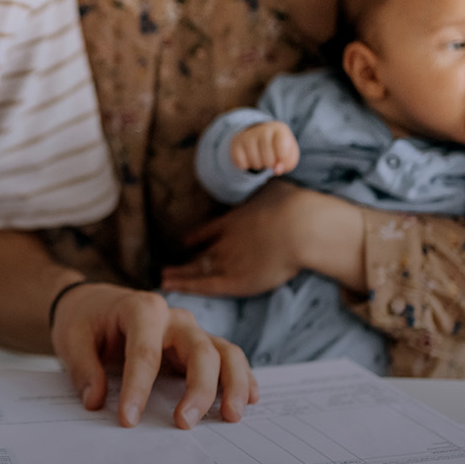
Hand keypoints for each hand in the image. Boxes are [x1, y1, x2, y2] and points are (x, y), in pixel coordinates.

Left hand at [49, 282, 258, 429]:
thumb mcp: (72, 338)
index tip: (128, 420)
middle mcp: (174, 318)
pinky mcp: (198, 346)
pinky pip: (228, 358)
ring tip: (231, 416)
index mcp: (142, 309)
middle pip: (200, 349)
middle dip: (197, 389)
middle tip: (184, 424)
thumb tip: (95, 401)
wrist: (95, 303)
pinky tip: (250, 400)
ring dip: (233, 383)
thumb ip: (82, 369)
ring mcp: (190, 332)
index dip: (137, 388)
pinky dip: (242, 378)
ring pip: (225, 352)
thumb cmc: (85, 320)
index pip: (145, 352)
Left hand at [160, 181, 368, 297]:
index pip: (209, 231)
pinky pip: (205, 285)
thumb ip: (265, 191)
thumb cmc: (291, 206)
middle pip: (201, 254)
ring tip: (165, 279)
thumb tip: (268, 177)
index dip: (197, 237)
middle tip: (168, 268)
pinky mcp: (236, 281)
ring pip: (198, 270)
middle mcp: (226, 241)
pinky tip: (171, 285)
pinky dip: (187, 285)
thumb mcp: (273, 189)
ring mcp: (228, 260)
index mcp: (233, 220)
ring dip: (180, 275)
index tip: (186, 241)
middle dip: (185, 262)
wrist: (299, 228)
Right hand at [229, 120, 300, 175]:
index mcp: (279, 129)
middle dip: (270, 164)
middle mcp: (263, 129)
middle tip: (270, 157)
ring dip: (259, 165)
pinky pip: (242, 164)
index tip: (282, 156)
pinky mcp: (236, 143)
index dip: (283, 158)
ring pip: (255, 163)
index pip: (283, 148)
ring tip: (260, 156)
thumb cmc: (278, 147)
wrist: (258, 135)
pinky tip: (250, 157)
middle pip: (268, 159)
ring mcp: (248, 136)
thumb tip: (276, 169)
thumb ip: (288, 162)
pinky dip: (247, 166)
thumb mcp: (289, 154)